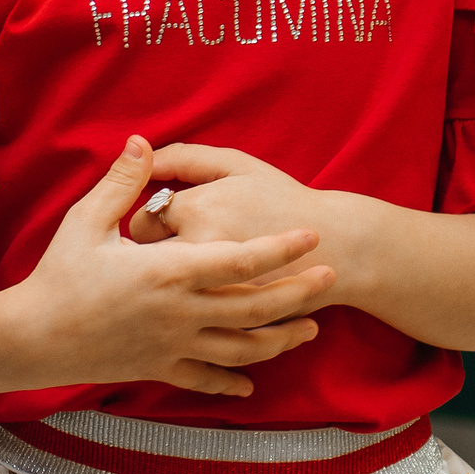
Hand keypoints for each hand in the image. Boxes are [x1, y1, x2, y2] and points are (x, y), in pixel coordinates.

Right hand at [5, 136, 335, 397]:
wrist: (32, 338)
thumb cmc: (58, 275)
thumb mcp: (86, 221)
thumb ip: (121, 182)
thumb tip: (143, 142)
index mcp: (167, 272)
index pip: (238, 260)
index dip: (279, 248)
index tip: (310, 235)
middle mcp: (179, 313)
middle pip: (254, 307)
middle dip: (298, 293)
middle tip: (331, 278)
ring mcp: (172, 345)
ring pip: (242, 349)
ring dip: (281, 340)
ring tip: (310, 328)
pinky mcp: (159, 368)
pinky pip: (206, 379)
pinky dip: (234, 381)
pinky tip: (255, 380)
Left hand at [128, 144, 373, 305]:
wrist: (336, 245)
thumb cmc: (281, 198)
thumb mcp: (236, 164)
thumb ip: (184, 157)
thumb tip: (138, 150)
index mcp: (196, 210)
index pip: (142, 221)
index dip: (156, 223)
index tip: (174, 224)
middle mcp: (198, 253)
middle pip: (146, 261)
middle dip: (155, 256)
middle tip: (181, 250)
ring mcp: (212, 294)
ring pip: (162, 296)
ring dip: (168, 287)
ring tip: (188, 276)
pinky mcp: (227, 323)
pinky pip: (187, 322)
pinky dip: (190, 313)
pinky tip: (205, 301)